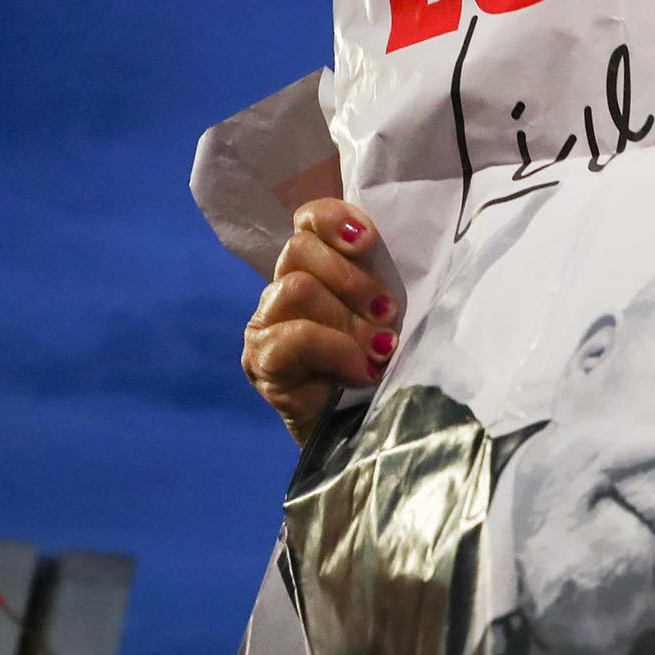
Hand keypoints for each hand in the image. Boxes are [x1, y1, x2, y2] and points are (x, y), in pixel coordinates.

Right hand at [241, 198, 399, 444]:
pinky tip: (359, 370)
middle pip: (300, 250)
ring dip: (347, 320)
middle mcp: (283, 290)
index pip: (308, 221)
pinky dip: (334, 349)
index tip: (368, 242)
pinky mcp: (260, 361)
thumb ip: (382, 281)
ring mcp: (265, 324)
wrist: (372, 435)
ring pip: (297, 289)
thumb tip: (395, 252)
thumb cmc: (390, 370)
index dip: (334, 219)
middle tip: (386, 314)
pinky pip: (292, 336)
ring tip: (378, 350)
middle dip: (352, 280)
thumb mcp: (392, 317)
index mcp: (317, 271)